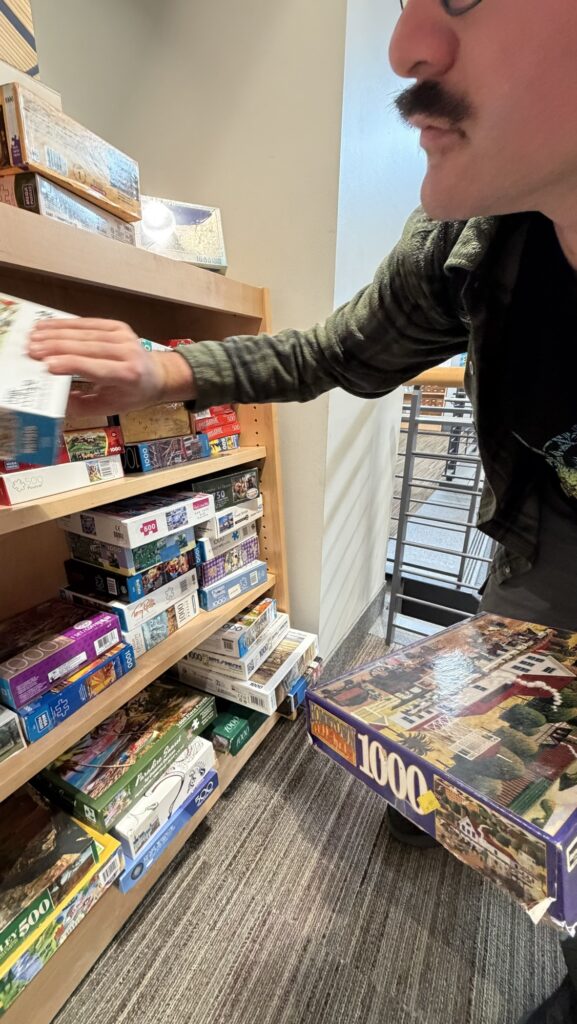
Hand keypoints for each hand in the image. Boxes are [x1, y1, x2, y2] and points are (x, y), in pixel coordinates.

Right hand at [28, 318, 194, 416]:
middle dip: (56, 347)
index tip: (47, 365)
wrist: (156, 375)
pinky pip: (88, 323)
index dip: (71, 365)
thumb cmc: (131, 395)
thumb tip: (53, 398)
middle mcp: (128, 353)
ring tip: (34, 337)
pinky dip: (66, 324)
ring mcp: (124, 336)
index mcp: (128, 376)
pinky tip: (48, 326)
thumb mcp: (109, 408)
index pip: (95, 368)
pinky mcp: (118, 326)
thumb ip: (81, 406)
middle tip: (31, 350)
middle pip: (87, 347)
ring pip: (85, 333)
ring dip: (56, 333)